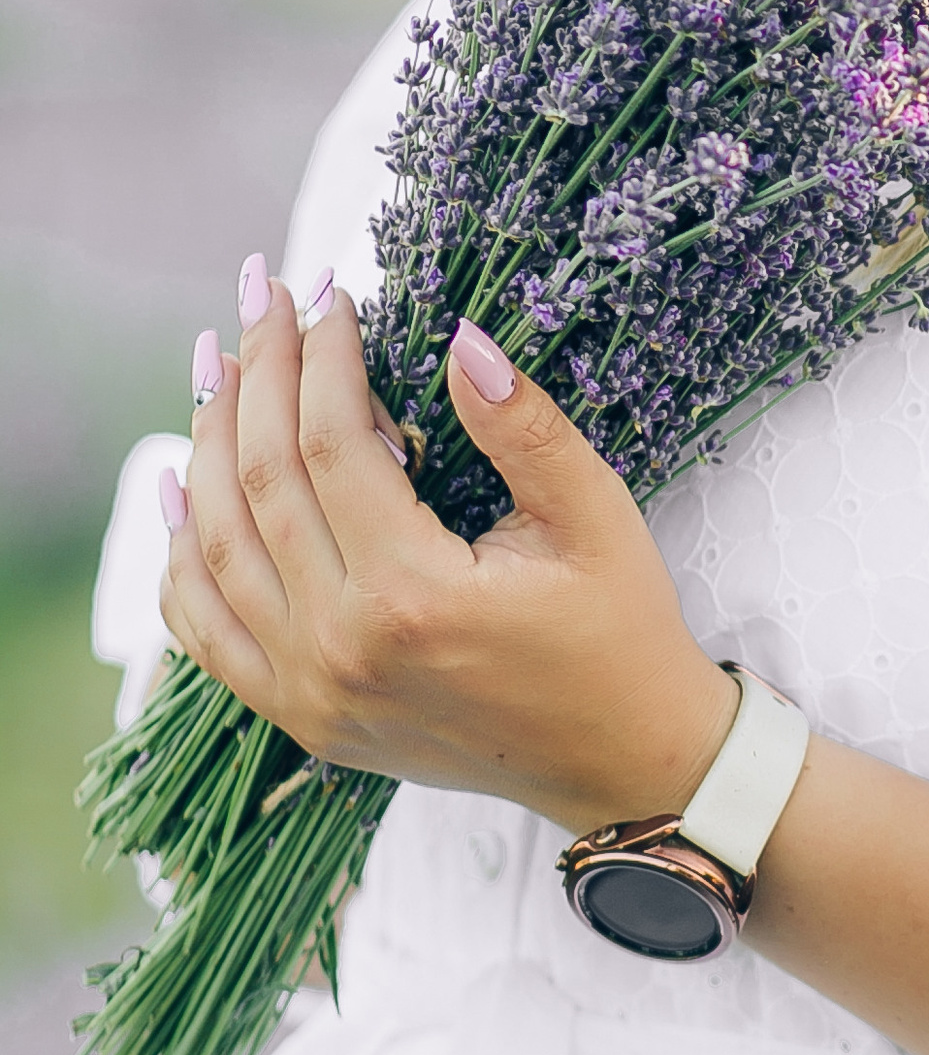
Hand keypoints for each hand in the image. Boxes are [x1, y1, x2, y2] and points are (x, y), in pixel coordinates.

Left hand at [161, 263, 737, 835]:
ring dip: (205, 448)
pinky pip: (207, 630)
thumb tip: (461, 341)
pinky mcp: (304, 717)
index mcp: (414, 597)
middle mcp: (342, 648)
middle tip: (260, 301)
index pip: (332, 444)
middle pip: (260, 484)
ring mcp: (311, 692)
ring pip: (217, 548)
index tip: (329, 294)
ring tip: (218, 370)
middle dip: (256, 376)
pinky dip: (181, 558)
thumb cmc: (619, 635)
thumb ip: (524, 429)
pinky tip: (180, 494)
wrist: (623, 761)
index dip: (323, 357)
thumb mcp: (597, 519)